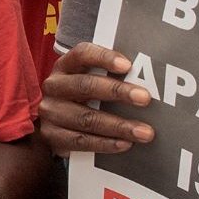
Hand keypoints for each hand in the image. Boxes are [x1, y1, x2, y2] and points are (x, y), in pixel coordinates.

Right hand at [39, 43, 156, 154]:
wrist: (56, 123)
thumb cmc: (82, 96)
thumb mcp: (89, 79)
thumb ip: (109, 75)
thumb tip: (147, 77)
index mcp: (65, 65)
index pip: (82, 54)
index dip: (104, 58)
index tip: (128, 65)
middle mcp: (54, 86)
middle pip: (85, 86)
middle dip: (118, 92)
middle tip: (145, 99)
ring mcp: (51, 112)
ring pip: (86, 118)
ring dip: (118, 126)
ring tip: (144, 132)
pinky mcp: (52, 136)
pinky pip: (81, 141)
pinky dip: (106, 144)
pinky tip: (125, 144)